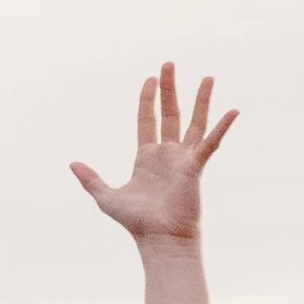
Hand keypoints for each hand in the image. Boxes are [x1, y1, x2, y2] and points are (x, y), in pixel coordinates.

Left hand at [70, 64, 232, 247]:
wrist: (158, 238)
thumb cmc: (136, 222)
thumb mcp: (106, 197)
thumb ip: (90, 179)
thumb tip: (71, 163)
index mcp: (147, 157)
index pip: (147, 120)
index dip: (148, 99)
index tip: (149, 79)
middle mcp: (168, 154)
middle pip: (170, 113)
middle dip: (169, 89)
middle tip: (169, 64)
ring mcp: (184, 159)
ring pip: (195, 122)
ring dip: (201, 100)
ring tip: (208, 78)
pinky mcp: (196, 167)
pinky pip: (211, 143)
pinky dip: (222, 127)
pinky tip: (233, 111)